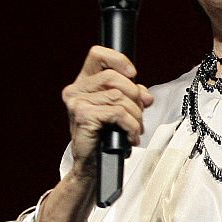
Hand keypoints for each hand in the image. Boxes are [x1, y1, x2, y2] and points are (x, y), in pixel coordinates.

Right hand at [62, 45, 152, 170]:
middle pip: (114, 77)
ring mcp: (77, 103)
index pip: (97, 55)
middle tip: (138, 114)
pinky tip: (131, 136)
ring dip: (135, 115)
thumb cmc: (104, 138)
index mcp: (83, 83)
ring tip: (135, 129)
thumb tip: (145, 95)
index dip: (118, 60)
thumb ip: (131, 96)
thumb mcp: (118, 110)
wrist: (92, 166)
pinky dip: (131, 125)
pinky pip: (118, 112)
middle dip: (134, 96)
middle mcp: (76, 90)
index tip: (132, 74)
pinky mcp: (83, 116)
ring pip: (119, 96)